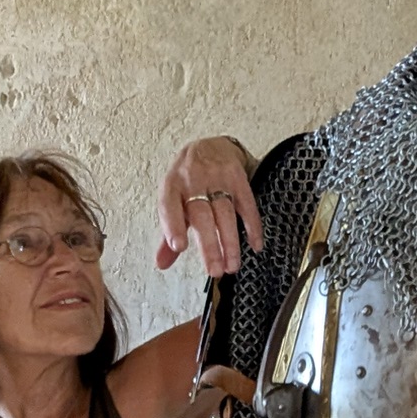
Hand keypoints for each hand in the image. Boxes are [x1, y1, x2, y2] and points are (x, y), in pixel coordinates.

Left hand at [156, 137, 262, 274]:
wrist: (212, 146)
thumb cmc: (189, 180)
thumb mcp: (174, 200)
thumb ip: (170, 231)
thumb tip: (161, 263)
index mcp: (172, 185)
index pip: (169, 206)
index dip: (173, 226)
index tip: (179, 247)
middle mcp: (193, 179)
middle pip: (201, 214)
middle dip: (209, 245)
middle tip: (214, 271)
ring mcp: (218, 178)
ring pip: (225, 213)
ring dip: (230, 242)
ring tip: (232, 266)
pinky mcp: (239, 179)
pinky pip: (247, 204)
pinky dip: (252, 226)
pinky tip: (255, 245)